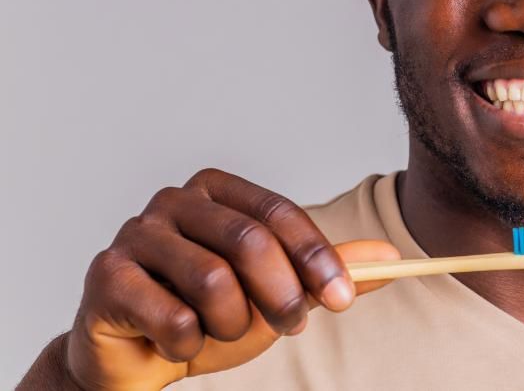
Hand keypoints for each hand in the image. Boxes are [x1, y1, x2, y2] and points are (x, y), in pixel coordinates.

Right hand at [62, 168, 398, 389]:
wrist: (139, 358)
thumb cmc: (209, 314)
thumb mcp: (278, 292)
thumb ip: (328, 272)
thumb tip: (391, 258)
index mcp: (217, 191)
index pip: (278, 213)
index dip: (317, 256)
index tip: (345, 297)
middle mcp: (174, 201)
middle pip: (249, 240)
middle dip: (282, 294)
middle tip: (292, 326)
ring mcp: (135, 234)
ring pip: (213, 280)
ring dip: (232, 323)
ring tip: (220, 332)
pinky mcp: (106, 275)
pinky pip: (173, 315)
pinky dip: (189, 342)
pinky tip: (178, 340)